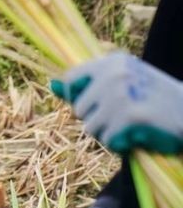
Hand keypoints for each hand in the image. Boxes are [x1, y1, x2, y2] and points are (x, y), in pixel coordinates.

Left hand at [51, 51, 182, 154]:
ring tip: (131, 129)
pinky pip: (108, 140)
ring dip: (109, 135)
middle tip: (124, 120)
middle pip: (79, 109)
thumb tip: (52, 85)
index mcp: (112, 62)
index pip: (71, 80)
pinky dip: (121, 145)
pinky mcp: (130, 116)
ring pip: (91, 128)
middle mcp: (114, 74)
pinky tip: (139, 138)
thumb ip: (88, 86)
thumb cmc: (156, 101)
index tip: (98, 107)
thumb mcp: (123, 85)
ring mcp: (121, 94)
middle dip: (97, 121)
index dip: (79, 99)